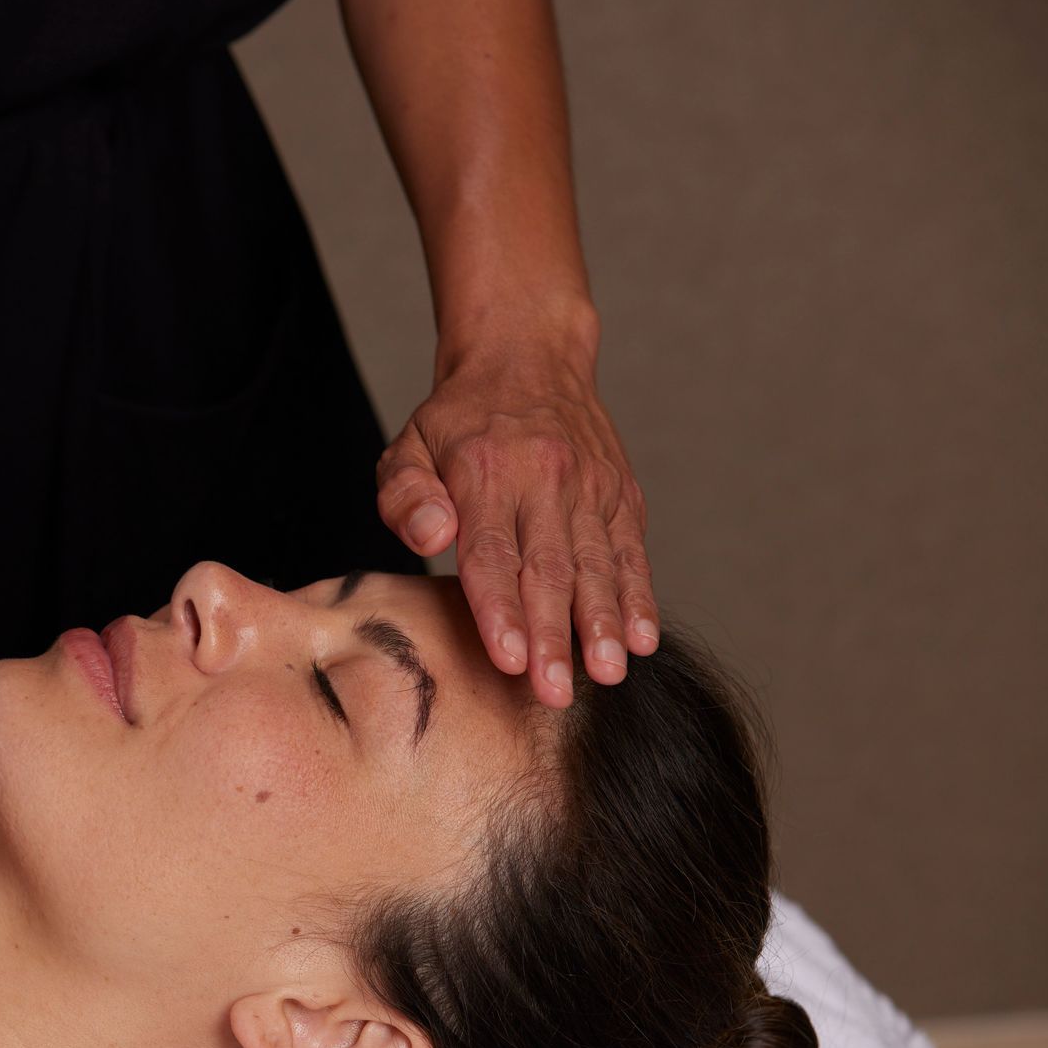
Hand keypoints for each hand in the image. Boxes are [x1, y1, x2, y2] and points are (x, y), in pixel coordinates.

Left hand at [374, 353, 658, 708]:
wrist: (528, 354)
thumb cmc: (458, 418)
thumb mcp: (408, 444)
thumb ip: (406, 495)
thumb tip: (430, 538)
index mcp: (485, 471)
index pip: (492, 553)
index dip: (501, 610)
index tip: (508, 659)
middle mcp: (543, 478)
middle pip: (549, 569)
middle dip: (554, 636)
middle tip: (556, 693)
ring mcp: (589, 486)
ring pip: (597, 564)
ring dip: (603, 623)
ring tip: (607, 673)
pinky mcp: (620, 492)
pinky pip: (630, 550)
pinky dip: (639, 596)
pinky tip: (642, 639)